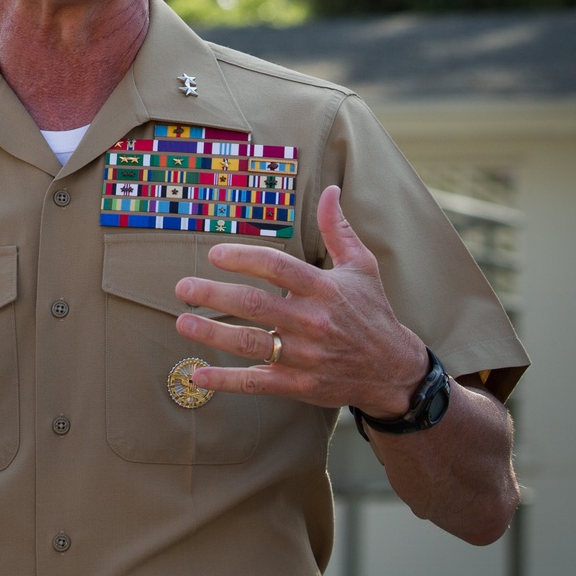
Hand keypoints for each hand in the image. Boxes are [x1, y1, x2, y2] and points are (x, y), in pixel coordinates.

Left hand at [174, 186, 426, 417]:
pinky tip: (197, 373)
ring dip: (213, 334)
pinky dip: (225, 380)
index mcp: (324, 289)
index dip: (243, 258)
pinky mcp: (299, 385)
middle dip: (215, 295)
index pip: (277, 267)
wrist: (393, 371)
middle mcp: (312, 322)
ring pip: (252, 344)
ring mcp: (305, 356)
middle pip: (256, 305)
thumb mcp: (362, 267)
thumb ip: (338, 229)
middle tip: (183, 288)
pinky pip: (257, 383)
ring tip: (182, 323)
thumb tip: (330, 191)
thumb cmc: (372, 312)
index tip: (214, 254)